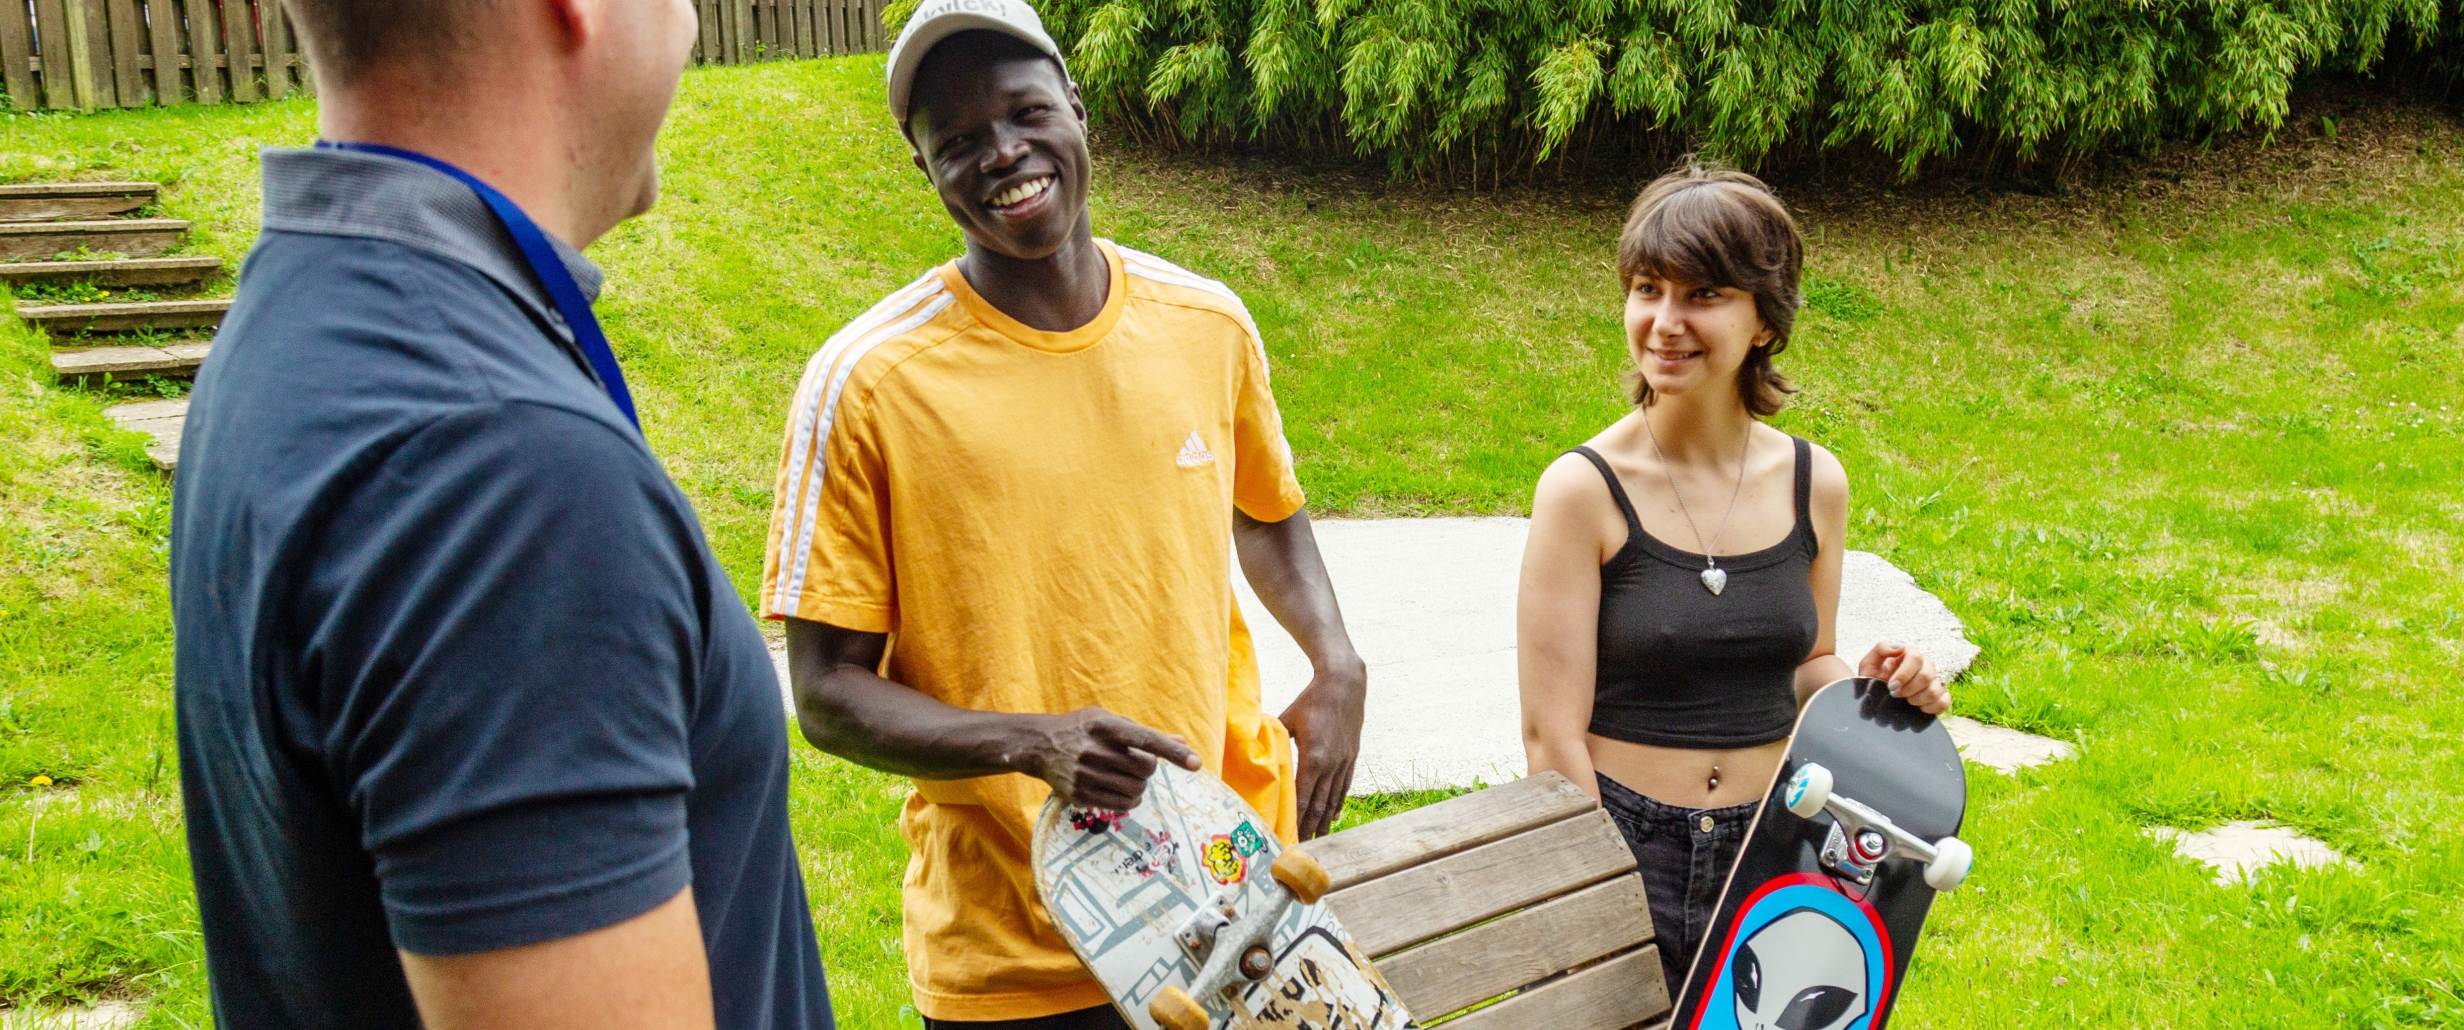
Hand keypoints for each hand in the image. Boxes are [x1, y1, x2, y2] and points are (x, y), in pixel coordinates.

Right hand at [1024, 708, 1200, 811]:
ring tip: (1128, 777)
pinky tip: (1123, 791)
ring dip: (1140, 786)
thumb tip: (1182, 740)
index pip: (1146, 739)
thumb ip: (1144, 732)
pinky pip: (1121, 805)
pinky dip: (1130, 800)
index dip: (1172, 751)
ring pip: (1135, 789)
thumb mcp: (1109, 721)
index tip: (1196, 763)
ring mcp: (1085, 774)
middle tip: (1138, 764)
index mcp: (1103, 726)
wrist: (1039, 745)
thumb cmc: (1083, 729)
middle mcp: (1093, 750)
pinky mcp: (1079, 794)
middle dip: (1149, 768)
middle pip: (1145, 768)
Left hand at [1278, 655, 1366, 839]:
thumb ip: (1274, 738)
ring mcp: (1344, 762)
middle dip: (1310, 828)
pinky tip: (1334, 817)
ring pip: (1334, 799)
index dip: (1296, 818)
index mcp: (1313, 756)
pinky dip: (1338, 805)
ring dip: (1325, 821)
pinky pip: (1344, 787)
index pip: (1303, 796)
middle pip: (1319, 804)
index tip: (1289, 834)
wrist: (1344, 685)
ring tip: (1319, 840)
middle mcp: (1331, 764)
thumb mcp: (1288, 718)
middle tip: (1302, 848)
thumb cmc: (1311, 699)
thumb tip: (1255, 751)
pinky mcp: (1351, 757)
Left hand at [1860, 642, 1948, 714]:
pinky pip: (1944, 701)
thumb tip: (1899, 647)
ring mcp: (1934, 681)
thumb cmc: (1872, 680)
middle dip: (1909, 689)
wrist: (1875, 700)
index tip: (1891, 686)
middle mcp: (1925, 666)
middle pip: (1926, 675)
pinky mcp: (1939, 697)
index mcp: (1909, 655)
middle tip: (1895, 695)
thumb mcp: (1869, 663)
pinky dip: (1931, 707)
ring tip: (1905, 701)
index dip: (1904, 674)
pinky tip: (1918, 708)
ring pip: (1935, 690)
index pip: (1915, 657)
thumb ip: (1881, 649)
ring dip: (1917, 699)